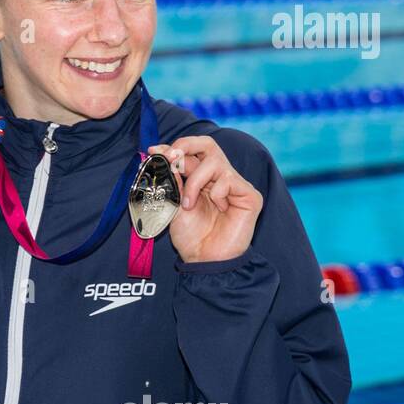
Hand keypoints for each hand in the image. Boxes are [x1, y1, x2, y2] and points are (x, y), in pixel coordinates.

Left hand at [147, 136, 262, 264]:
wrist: (204, 260)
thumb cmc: (190, 235)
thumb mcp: (173, 203)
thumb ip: (172, 179)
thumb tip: (162, 154)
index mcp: (201, 178)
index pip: (191, 151)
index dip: (173, 147)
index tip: (154, 150)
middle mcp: (219, 177)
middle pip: (208, 143)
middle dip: (186, 146)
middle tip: (172, 158)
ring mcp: (236, 185)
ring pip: (215, 161)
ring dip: (195, 181)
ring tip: (188, 204)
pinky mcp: (250, 196)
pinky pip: (229, 180)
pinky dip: (216, 193)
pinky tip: (218, 210)